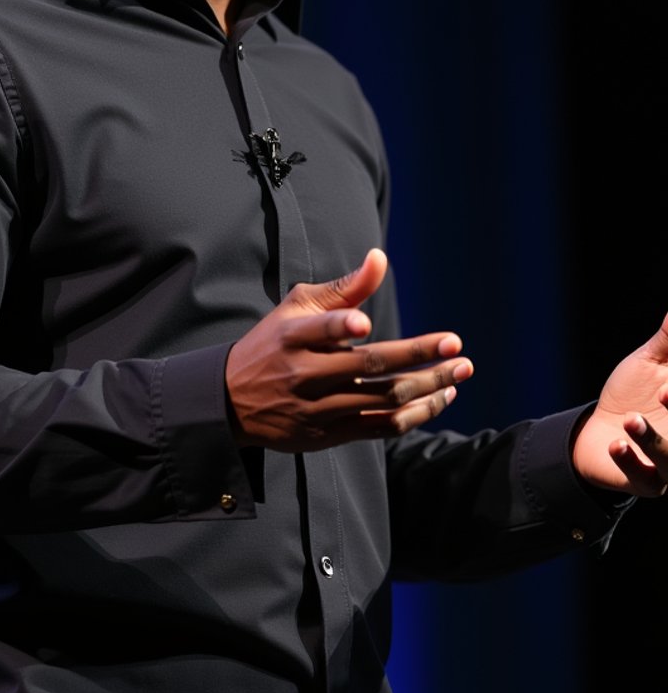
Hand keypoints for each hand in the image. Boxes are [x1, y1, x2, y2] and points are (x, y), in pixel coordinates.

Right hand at [225, 248, 473, 451]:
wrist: (232, 400)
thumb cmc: (274, 343)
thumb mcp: (297, 308)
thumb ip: (344, 288)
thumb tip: (380, 258)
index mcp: (292, 336)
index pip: (320, 330)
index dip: (340, 327)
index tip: (365, 324)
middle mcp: (304, 373)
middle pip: (369, 366)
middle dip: (418, 356)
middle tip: (456, 346)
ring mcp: (317, 408)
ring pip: (383, 400)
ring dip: (429, 387)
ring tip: (460, 372)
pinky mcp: (327, 435)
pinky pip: (381, 428)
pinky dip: (415, 414)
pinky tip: (439, 399)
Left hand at [572, 313, 667, 495]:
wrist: (597, 432)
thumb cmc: (632, 394)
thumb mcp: (650, 363)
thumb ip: (667, 341)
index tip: (667, 381)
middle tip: (665, 392)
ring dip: (652, 440)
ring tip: (630, 420)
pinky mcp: (647, 483)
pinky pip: (644, 479)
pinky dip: (631, 462)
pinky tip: (617, 446)